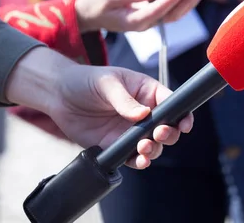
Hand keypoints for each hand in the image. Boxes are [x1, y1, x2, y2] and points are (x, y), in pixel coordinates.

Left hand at [5, 47, 193, 169]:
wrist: (59, 96)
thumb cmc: (87, 81)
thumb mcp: (108, 84)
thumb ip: (124, 100)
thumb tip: (143, 115)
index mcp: (147, 92)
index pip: (171, 103)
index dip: (182, 114)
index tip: (184, 124)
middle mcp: (144, 113)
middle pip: (168, 128)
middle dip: (169, 134)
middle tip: (159, 134)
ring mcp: (131, 131)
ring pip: (153, 145)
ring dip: (154, 149)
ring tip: (144, 147)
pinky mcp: (117, 146)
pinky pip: (133, 157)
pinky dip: (139, 162)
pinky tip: (140, 161)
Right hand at [75, 0, 204, 32]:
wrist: (90, 13)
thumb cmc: (97, 3)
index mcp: (133, 21)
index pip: (155, 12)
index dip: (169, 1)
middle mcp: (145, 24)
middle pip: (171, 15)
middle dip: (187, 2)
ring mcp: (149, 20)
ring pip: (173, 14)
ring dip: (188, 1)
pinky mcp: (152, 15)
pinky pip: (170, 10)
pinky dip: (181, 0)